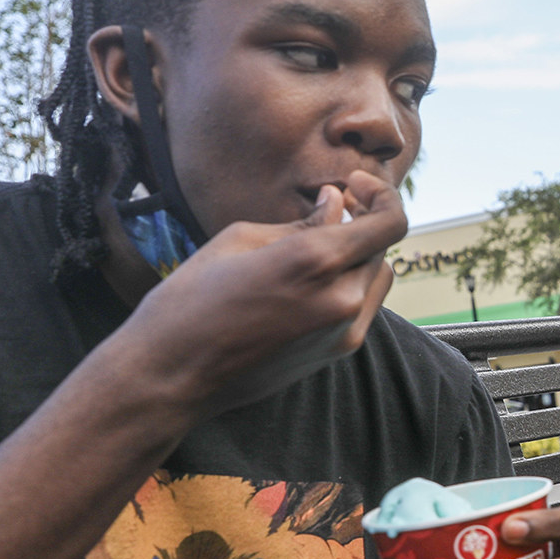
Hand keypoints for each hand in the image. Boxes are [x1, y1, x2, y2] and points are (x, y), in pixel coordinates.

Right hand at [113, 172, 405, 414]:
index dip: (381, 195)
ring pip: (376, 279)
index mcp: (316, 261)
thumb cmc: (191, 299)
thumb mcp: (240, 240)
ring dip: (358, 257)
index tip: (355, 185)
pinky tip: (312, 280)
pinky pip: (364, 307)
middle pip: (381, 249)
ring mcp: (344, 332)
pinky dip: (350, 285)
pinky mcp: (336, 353)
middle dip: (362, 224)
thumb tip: (336, 202)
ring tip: (319, 244)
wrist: (170, 374)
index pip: (389, 222)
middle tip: (331, 208)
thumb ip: (300, 222)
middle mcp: (341, 298)